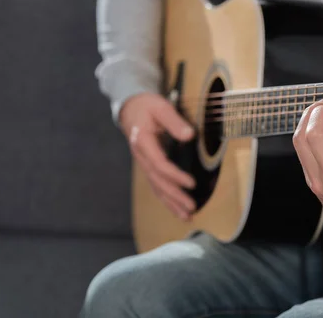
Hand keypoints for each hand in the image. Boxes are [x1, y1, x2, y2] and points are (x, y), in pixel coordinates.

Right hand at [120, 93, 195, 220]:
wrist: (131, 107)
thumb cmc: (148, 105)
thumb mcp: (161, 107)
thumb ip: (175, 121)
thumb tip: (190, 135)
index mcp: (143, 142)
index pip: (159, 164)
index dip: (175, 175)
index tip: (192, 183)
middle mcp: (141, 156)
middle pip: (158, 181)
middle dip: (175, 196)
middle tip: (191, 208)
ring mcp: (143, 163)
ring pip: (157, 187)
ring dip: (171, 203)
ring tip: (187, 216)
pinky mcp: (148, 166)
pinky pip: (157, 185)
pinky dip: (167, 198)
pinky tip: (178, 208)